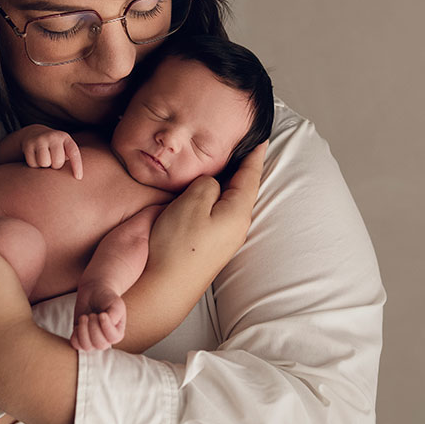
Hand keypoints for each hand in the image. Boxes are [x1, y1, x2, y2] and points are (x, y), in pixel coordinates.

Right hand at [20, 125, 82, 179]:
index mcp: (66, 138)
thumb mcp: (65, 149)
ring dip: (44, 166)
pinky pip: (33, 163)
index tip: (78, 178)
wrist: (34, 134)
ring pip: (44, 163)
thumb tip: (75, 178)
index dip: (77, 166)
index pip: (74, 153)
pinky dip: (34, 165)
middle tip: (53, 161)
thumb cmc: (55, 148)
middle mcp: (53, 137)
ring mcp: (40, 139)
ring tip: (45, 159)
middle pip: (57, 162)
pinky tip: (36, 157)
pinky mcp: (28, 144)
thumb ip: (70, 161)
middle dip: (55, 166)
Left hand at [71, 282, 125, 350]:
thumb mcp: (116, 303)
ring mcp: (92, 341)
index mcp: (117, 333)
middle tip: (92, 314)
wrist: (94, 292)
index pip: (113, 338)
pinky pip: (76, 344)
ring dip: (83, 330)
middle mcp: (105, 340)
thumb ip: (115, 314)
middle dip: (93, 327)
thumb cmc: (107, 298)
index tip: (102, 314)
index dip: (106, 327)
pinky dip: (75, 334)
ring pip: (86, 346)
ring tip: (84, 317)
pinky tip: (79, 323)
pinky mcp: (80, 338)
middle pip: (99, 344)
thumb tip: (108, 324)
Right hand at [146, 142, 266, 292]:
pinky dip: (217, 196)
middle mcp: (236, 225)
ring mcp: (224, 237)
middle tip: (245, 144)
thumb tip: (212, 184)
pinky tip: (207, 193)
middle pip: (244, 188)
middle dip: (245, 166)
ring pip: (231, 201)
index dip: (255, 155)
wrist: (163, 286)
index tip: (261, 137)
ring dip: (230, 182)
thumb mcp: (193, 202)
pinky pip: (219, 212)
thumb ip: (208, 184)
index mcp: (237, 212)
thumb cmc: (177, 245)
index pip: (251, 176)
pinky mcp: (210, 245)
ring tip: (227, 163)